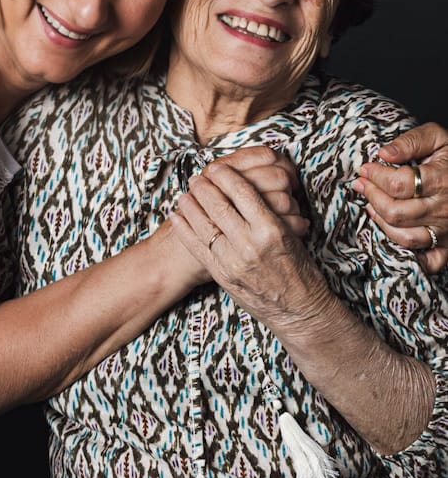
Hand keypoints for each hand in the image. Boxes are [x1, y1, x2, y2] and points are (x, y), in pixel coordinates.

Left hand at [171, 159, 318, 328]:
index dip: (226, 176)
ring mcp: (232, 262)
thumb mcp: (292, 236)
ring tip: (184, 194)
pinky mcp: (222, 276)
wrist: (299, 311)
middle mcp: (249, 244)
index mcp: (271, 229)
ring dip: (191, 206)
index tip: (217, 166)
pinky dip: (184, 230)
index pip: (243, 193)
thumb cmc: (300, 271)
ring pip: (204, 226)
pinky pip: (198, 248)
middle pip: (219, 206)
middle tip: (196, 177)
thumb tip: (247, 191)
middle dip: (204, 188)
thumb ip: (270, 214)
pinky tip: (177, 217)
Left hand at [351, 123, 447, 272]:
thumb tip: (383, 154)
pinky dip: (409, 256)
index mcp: (442, 180)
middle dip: (372, 197)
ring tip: (372, 206)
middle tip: (362, 185)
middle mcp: (444, 209)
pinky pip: (427, 261)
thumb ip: (411, 141)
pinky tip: (394, 238)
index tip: (365, 169)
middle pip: (396, 212)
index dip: (376, 176)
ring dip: (381, 222)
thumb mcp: (438, 137)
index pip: (399, 184)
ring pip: (404, 237)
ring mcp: (446, 230)